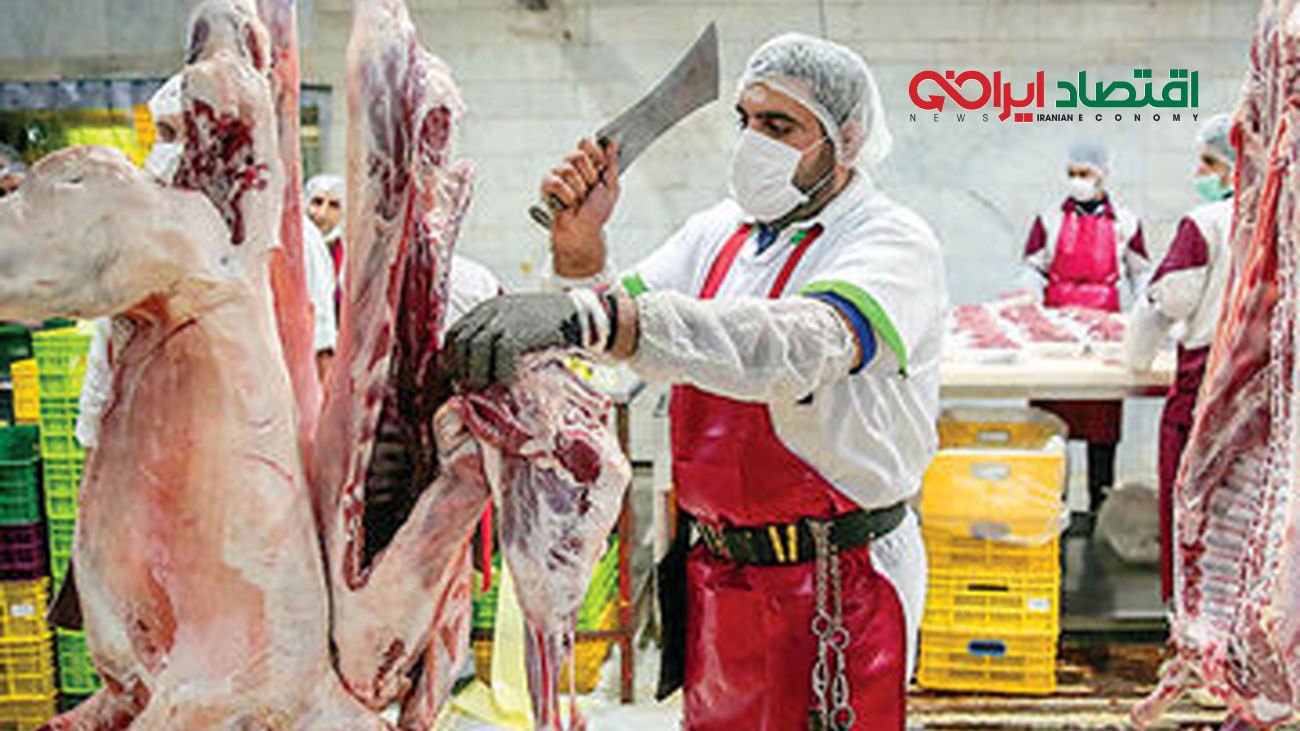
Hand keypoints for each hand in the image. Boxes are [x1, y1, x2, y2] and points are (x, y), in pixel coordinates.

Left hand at [445, 293, 584, 388]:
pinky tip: (510, 383)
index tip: (456, 378)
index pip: (454, 334)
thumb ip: (495, 340)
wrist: (581, 317)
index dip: (451, 359)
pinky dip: (503, 375)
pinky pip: (502, 359)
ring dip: (478, 375)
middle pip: (460, 343)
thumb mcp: (516, 325)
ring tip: (487, 390)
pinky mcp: (521, 334)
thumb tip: (476, 372)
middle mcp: (492, 312)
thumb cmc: (548, 329)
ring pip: (475, 352)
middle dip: (461, 369)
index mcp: (487, 309)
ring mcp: (506, 321)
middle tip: (469, 389)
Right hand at [541, 139, 619, 277]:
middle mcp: (571, 167)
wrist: (584, 233)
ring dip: (579, 190)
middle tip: (590, 191)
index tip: (602, 166)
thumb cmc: (596, 214)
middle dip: (589, 177)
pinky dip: (567, 195)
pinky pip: (557, 182)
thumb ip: (612, 164)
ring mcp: (558, 176)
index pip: (586, 144)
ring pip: (568, 170)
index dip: (595, 153)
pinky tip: (569, 204)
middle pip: (578, 156)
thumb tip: (612, 144)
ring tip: (579, 201)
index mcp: (586, 165)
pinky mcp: (547, 186)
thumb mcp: (612, 188)